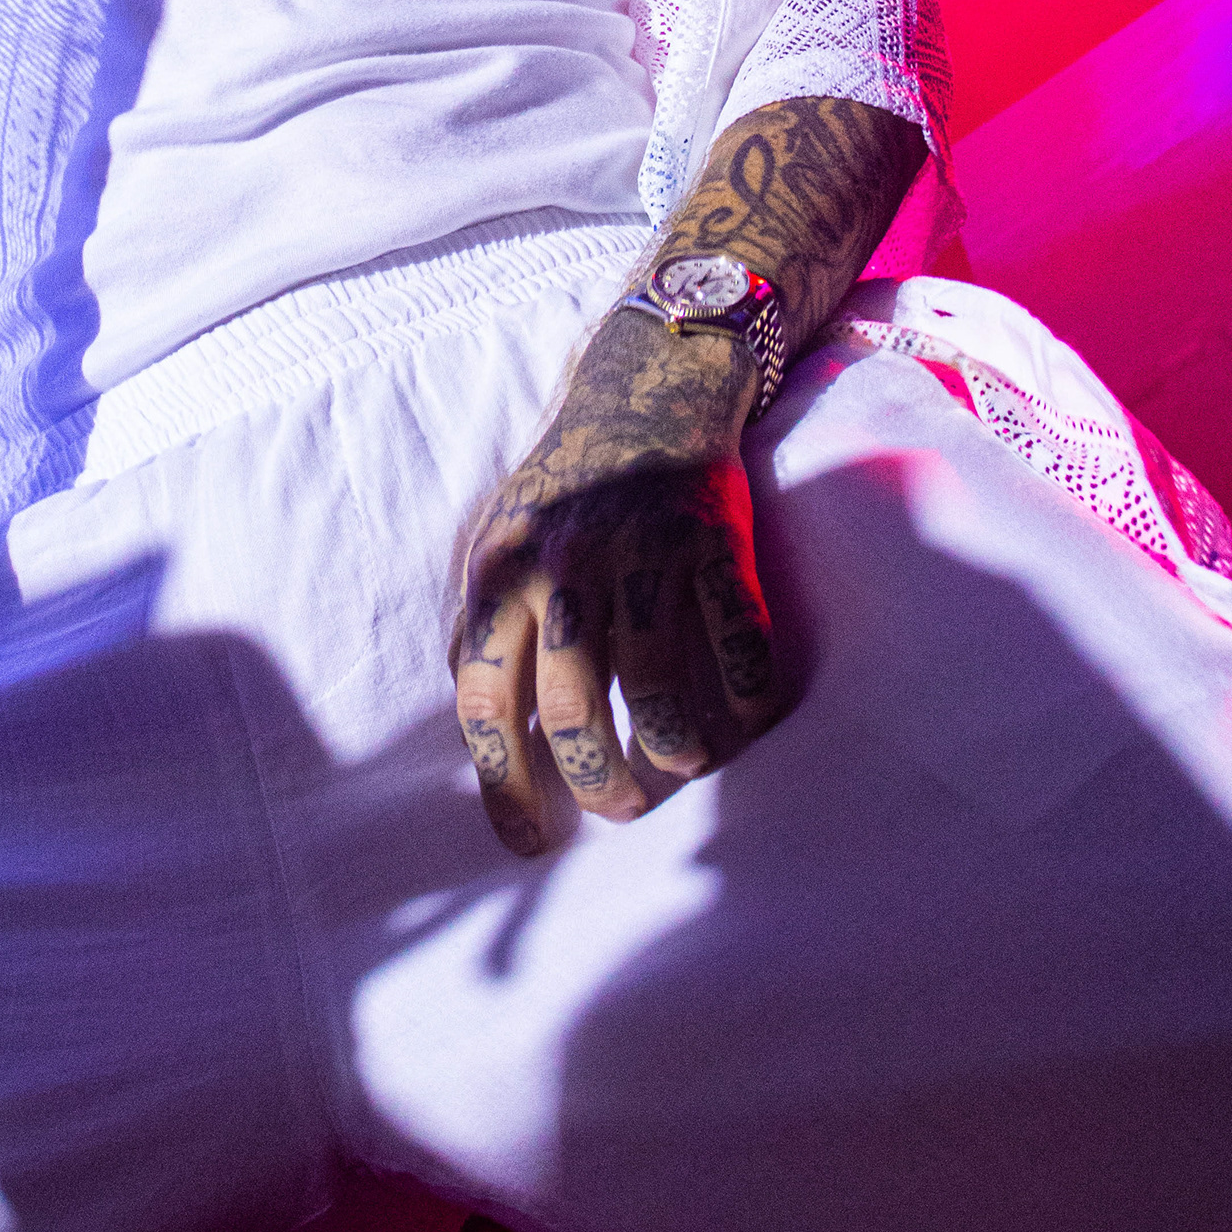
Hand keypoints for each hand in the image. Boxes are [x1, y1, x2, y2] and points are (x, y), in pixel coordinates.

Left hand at [452, 304, 778, 855]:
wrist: (648, 386)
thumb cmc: (565, 487)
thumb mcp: (501, 540)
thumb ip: (487, 625)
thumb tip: (484, 736)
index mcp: (501, 571)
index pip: (484, 699)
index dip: (504, 784)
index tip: (531, 845)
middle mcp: (564, 564)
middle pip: (572, 708)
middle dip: (599, 783)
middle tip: (622, 811)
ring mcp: (642, 551)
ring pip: (658, 688)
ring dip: (674, 752)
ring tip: (681, 771)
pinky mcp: (715, 540)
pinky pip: (737, 644)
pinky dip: (747, 701)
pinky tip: (746, 725)